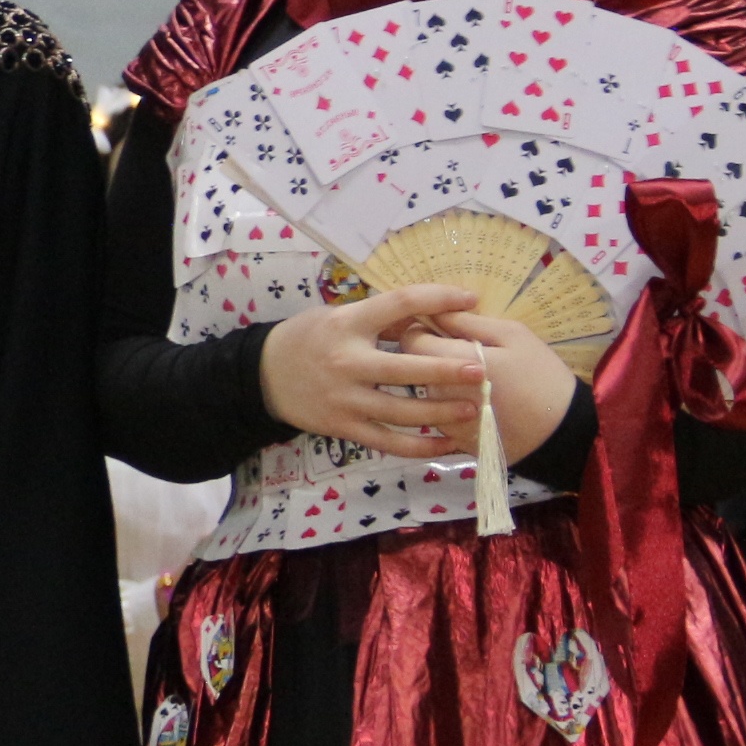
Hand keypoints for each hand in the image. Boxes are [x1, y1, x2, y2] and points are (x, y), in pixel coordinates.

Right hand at [257, 286, 488, 459]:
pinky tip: (444, 445)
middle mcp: (347, 361)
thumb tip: (431, 313)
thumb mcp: (338, 317)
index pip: (399, 303)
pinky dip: (418, 446)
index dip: (437, 299)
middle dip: (447, 369)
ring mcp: (345, 398)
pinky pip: (387, 441)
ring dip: (441, 412)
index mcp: (348, 324)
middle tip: (482, 369)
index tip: (470, 298)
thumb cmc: (307, 338)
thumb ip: (380, 318)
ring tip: (474, 409)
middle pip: (406, 367)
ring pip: (402, 411)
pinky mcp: (343, 427)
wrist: (263, 376)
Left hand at [402, 312, 577, 464]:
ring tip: (470, 376)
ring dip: (438, 380)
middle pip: (414, 366)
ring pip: (424, 391)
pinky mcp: (452, 440)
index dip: (421, 329)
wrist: (561, 433)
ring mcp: (443, 420)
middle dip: (429, 354)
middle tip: (459, 349)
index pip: (411, 340)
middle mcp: (439, 393)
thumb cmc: (540, 375)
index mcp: (453, 362)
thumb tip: (435, 310)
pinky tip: (475, 401)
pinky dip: (448, 404)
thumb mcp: (513, 336)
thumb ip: (468, 322)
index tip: (440, 327)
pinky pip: (438, 414)